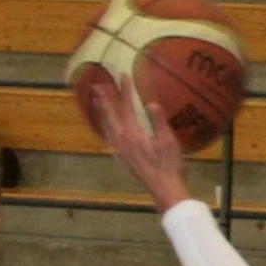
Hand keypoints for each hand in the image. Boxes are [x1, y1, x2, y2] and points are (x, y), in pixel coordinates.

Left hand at [88, 81, 191, 212]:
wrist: (164, 189)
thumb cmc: (169, 165)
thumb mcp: (168, 141)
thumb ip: (159, 121)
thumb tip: (151, 103)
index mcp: (133, 134)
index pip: (126, 107)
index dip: (124, 90)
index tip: (122, 75)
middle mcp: (122, 141)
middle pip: (110, 115)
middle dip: (104, 99)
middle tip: (96, 85)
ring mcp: (120, 150)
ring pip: (106, 127)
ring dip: (101, 112)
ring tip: (96, 101)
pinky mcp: (122, 157)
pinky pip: (108, 137)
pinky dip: (104, 127)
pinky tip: (106, 127)